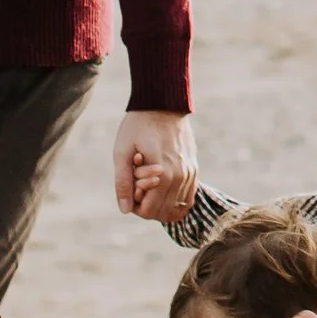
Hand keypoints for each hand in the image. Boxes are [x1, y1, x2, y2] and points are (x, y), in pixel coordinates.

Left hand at [114, 109, 196, 223]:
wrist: (163, 105)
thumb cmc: (138, 127)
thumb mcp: (121, 152)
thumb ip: (123, 183)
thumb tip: (125, 210)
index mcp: (162, 175)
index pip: (149, 211)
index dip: (135, 206)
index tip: (130, 188)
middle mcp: (180, 177)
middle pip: (164, 213)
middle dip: (148, 206)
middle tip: (138, 187)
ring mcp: (190, 174)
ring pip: (178, 208)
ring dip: (161, 203)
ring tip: (150, 184)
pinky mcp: (194, 169)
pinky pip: (188, 197)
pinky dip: (174, 200)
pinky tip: (162, 187)